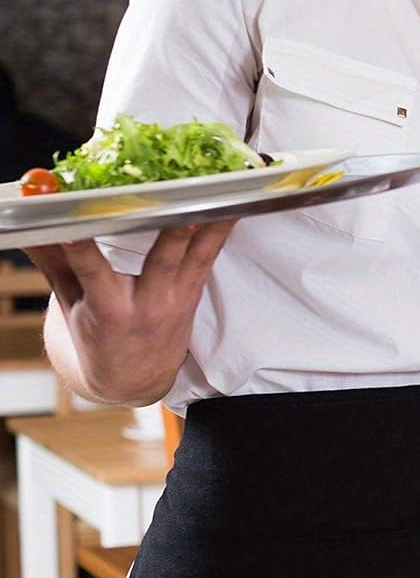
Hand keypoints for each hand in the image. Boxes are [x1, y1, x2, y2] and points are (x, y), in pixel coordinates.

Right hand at [28, 221, 233, 402]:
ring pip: (193, 258)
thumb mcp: (71, 305)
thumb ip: (54, 264)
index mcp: (107, 308)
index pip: (91, 271)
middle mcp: (146, 304)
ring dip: (207, 227)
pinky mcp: (193, 293)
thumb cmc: (97, 338)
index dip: (82, 249)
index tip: (73, 228)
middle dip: (170, 233)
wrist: (133, 380)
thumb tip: (26, 230)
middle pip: (159, 263)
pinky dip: (220, 233)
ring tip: (221, 197)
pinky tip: (234, 208)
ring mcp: (175, 299)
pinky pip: (209, 258)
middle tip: (174, 202)